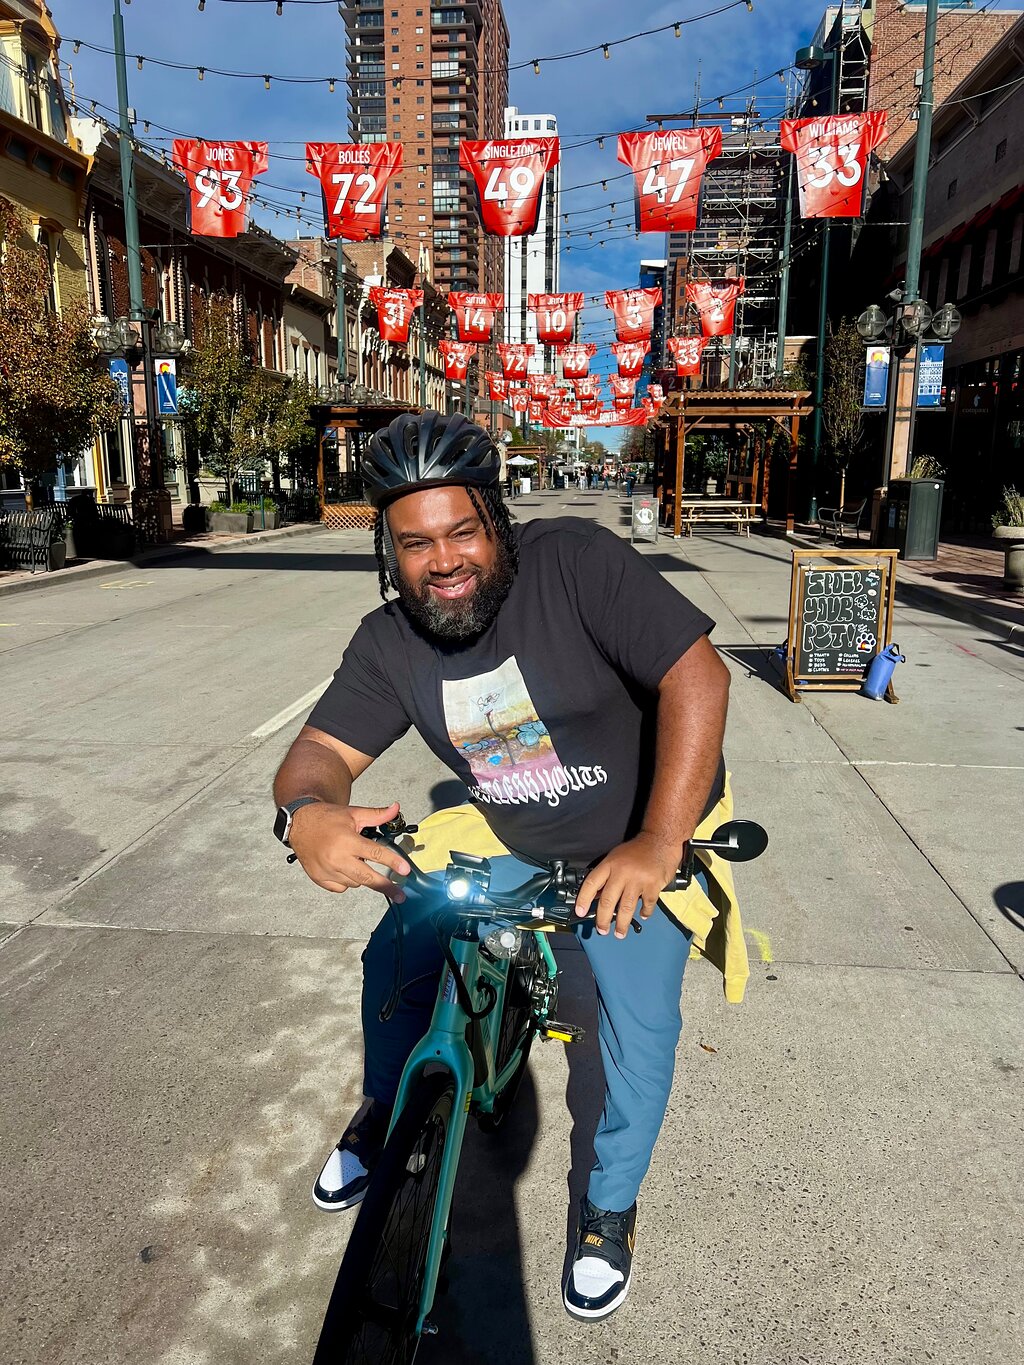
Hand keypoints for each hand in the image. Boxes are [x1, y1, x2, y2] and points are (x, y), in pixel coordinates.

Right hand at [287, 800, 409, 901]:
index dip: (393, 862)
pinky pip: (341, 888)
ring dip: (361, 876)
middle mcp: (337, 858)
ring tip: (356, 861)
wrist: (299, 824)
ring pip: (355, 883)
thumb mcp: (353, 814)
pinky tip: (344, 868)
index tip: (405, 870)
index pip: (376, 854)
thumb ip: (377, 815)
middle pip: (367, 877)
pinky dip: (347, 881)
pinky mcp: (319, 878)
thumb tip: (395, 809)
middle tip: (400, 895)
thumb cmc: (326, 818)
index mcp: (347, 841)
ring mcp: (327, 871)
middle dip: (386, 886)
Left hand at [575, 832, 684, 939]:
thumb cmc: (637, 850)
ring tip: (619, 933)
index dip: (583, 899)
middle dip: (603, 919)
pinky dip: (644, 913)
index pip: (591, 884)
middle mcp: (622, 872)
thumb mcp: (616, 857)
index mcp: (610, 864)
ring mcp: (638, 880)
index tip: (580, 911)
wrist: (661, 840)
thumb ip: (607, 875)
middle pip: (607, 901)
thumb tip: (597, 897)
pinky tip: (642, 916)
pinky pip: (646, 905)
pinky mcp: (653, 886)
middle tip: (602, 930)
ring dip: (622, 924)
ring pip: (625, 908)